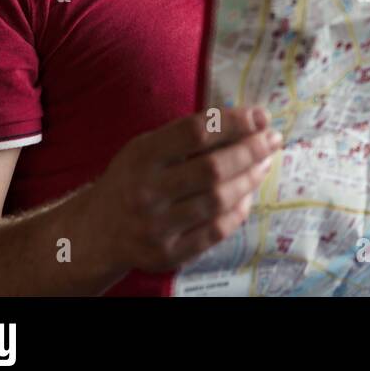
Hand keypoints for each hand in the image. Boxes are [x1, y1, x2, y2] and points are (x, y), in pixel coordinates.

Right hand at [85, 106, 280, 274]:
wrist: (97, 231)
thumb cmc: (133, 178)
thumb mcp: (147, 147)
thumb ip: (188, 135)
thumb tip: (248, 120)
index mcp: (142, 157)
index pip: (195, 132)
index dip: (234, 122)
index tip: (261, 116)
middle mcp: (146, 192)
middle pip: (213, 169)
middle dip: (251, 150)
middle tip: (272, 139)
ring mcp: (156, 227)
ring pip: (218, 200)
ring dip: (250, 179)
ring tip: (264, 163)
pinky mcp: (166, 254)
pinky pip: (215, 230)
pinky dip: (238, 210)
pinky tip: (247, 195)